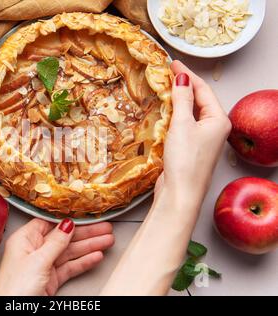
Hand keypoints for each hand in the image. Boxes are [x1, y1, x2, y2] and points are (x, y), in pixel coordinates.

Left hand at [0, 218, 113, 295]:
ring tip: (107, 241)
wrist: (10, 313)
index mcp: (24, 239)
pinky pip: (70, 267)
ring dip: (89, 246)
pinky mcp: (50, 280)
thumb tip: (67, 224)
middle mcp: (33, 250)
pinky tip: (96, 256)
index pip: (50, 223)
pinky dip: (84, 262)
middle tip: (104, 228)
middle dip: (86, 233)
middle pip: (64, 237)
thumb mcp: (38, 260)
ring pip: (70, 252)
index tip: (86, 214)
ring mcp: (43, 265)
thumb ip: (55, 242)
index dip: (70, 218)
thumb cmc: (14, 288)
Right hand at [156, 60, 231, 200]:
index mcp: (218, 120)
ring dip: (178, 100)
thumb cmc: (185, 160)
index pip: (203, 89)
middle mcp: (214, 128)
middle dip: (184, 86)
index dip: (187, 74)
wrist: (181, 193)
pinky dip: (175, 115)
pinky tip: (165, 112)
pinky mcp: (191, 148)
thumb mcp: (182, 125)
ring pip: (191, 112)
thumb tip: (182, 77)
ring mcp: (203, 139)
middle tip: (167, 73)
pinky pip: (184, 125)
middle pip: (199, 100)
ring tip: (165, 87)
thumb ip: (182, 99)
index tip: (172, 63)